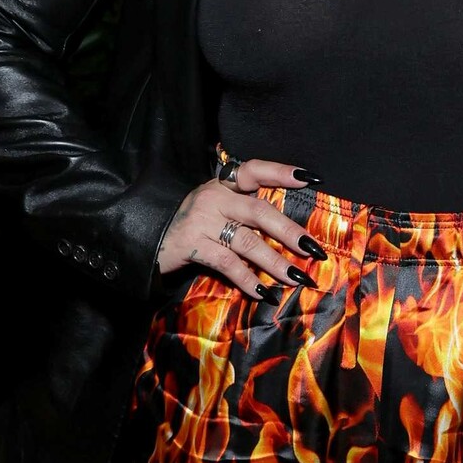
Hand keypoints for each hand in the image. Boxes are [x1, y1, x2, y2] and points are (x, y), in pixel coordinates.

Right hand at [156, 154, 328, 298]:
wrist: (147, 238)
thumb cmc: (192, 225)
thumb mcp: (216, 207)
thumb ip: (244, 209)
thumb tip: (291, 232)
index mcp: (223, 184)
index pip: (255, 170)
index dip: (282, 172)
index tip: (311, 178)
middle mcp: (214, 197)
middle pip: (260, 211)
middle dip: (290, 232)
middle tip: (314, 249)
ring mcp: (202, 221)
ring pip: (247, 242)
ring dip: (275, 262)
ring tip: (296, 278)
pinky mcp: (192, 245)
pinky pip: (227, 263)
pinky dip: (248, 279)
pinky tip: (263, 292)